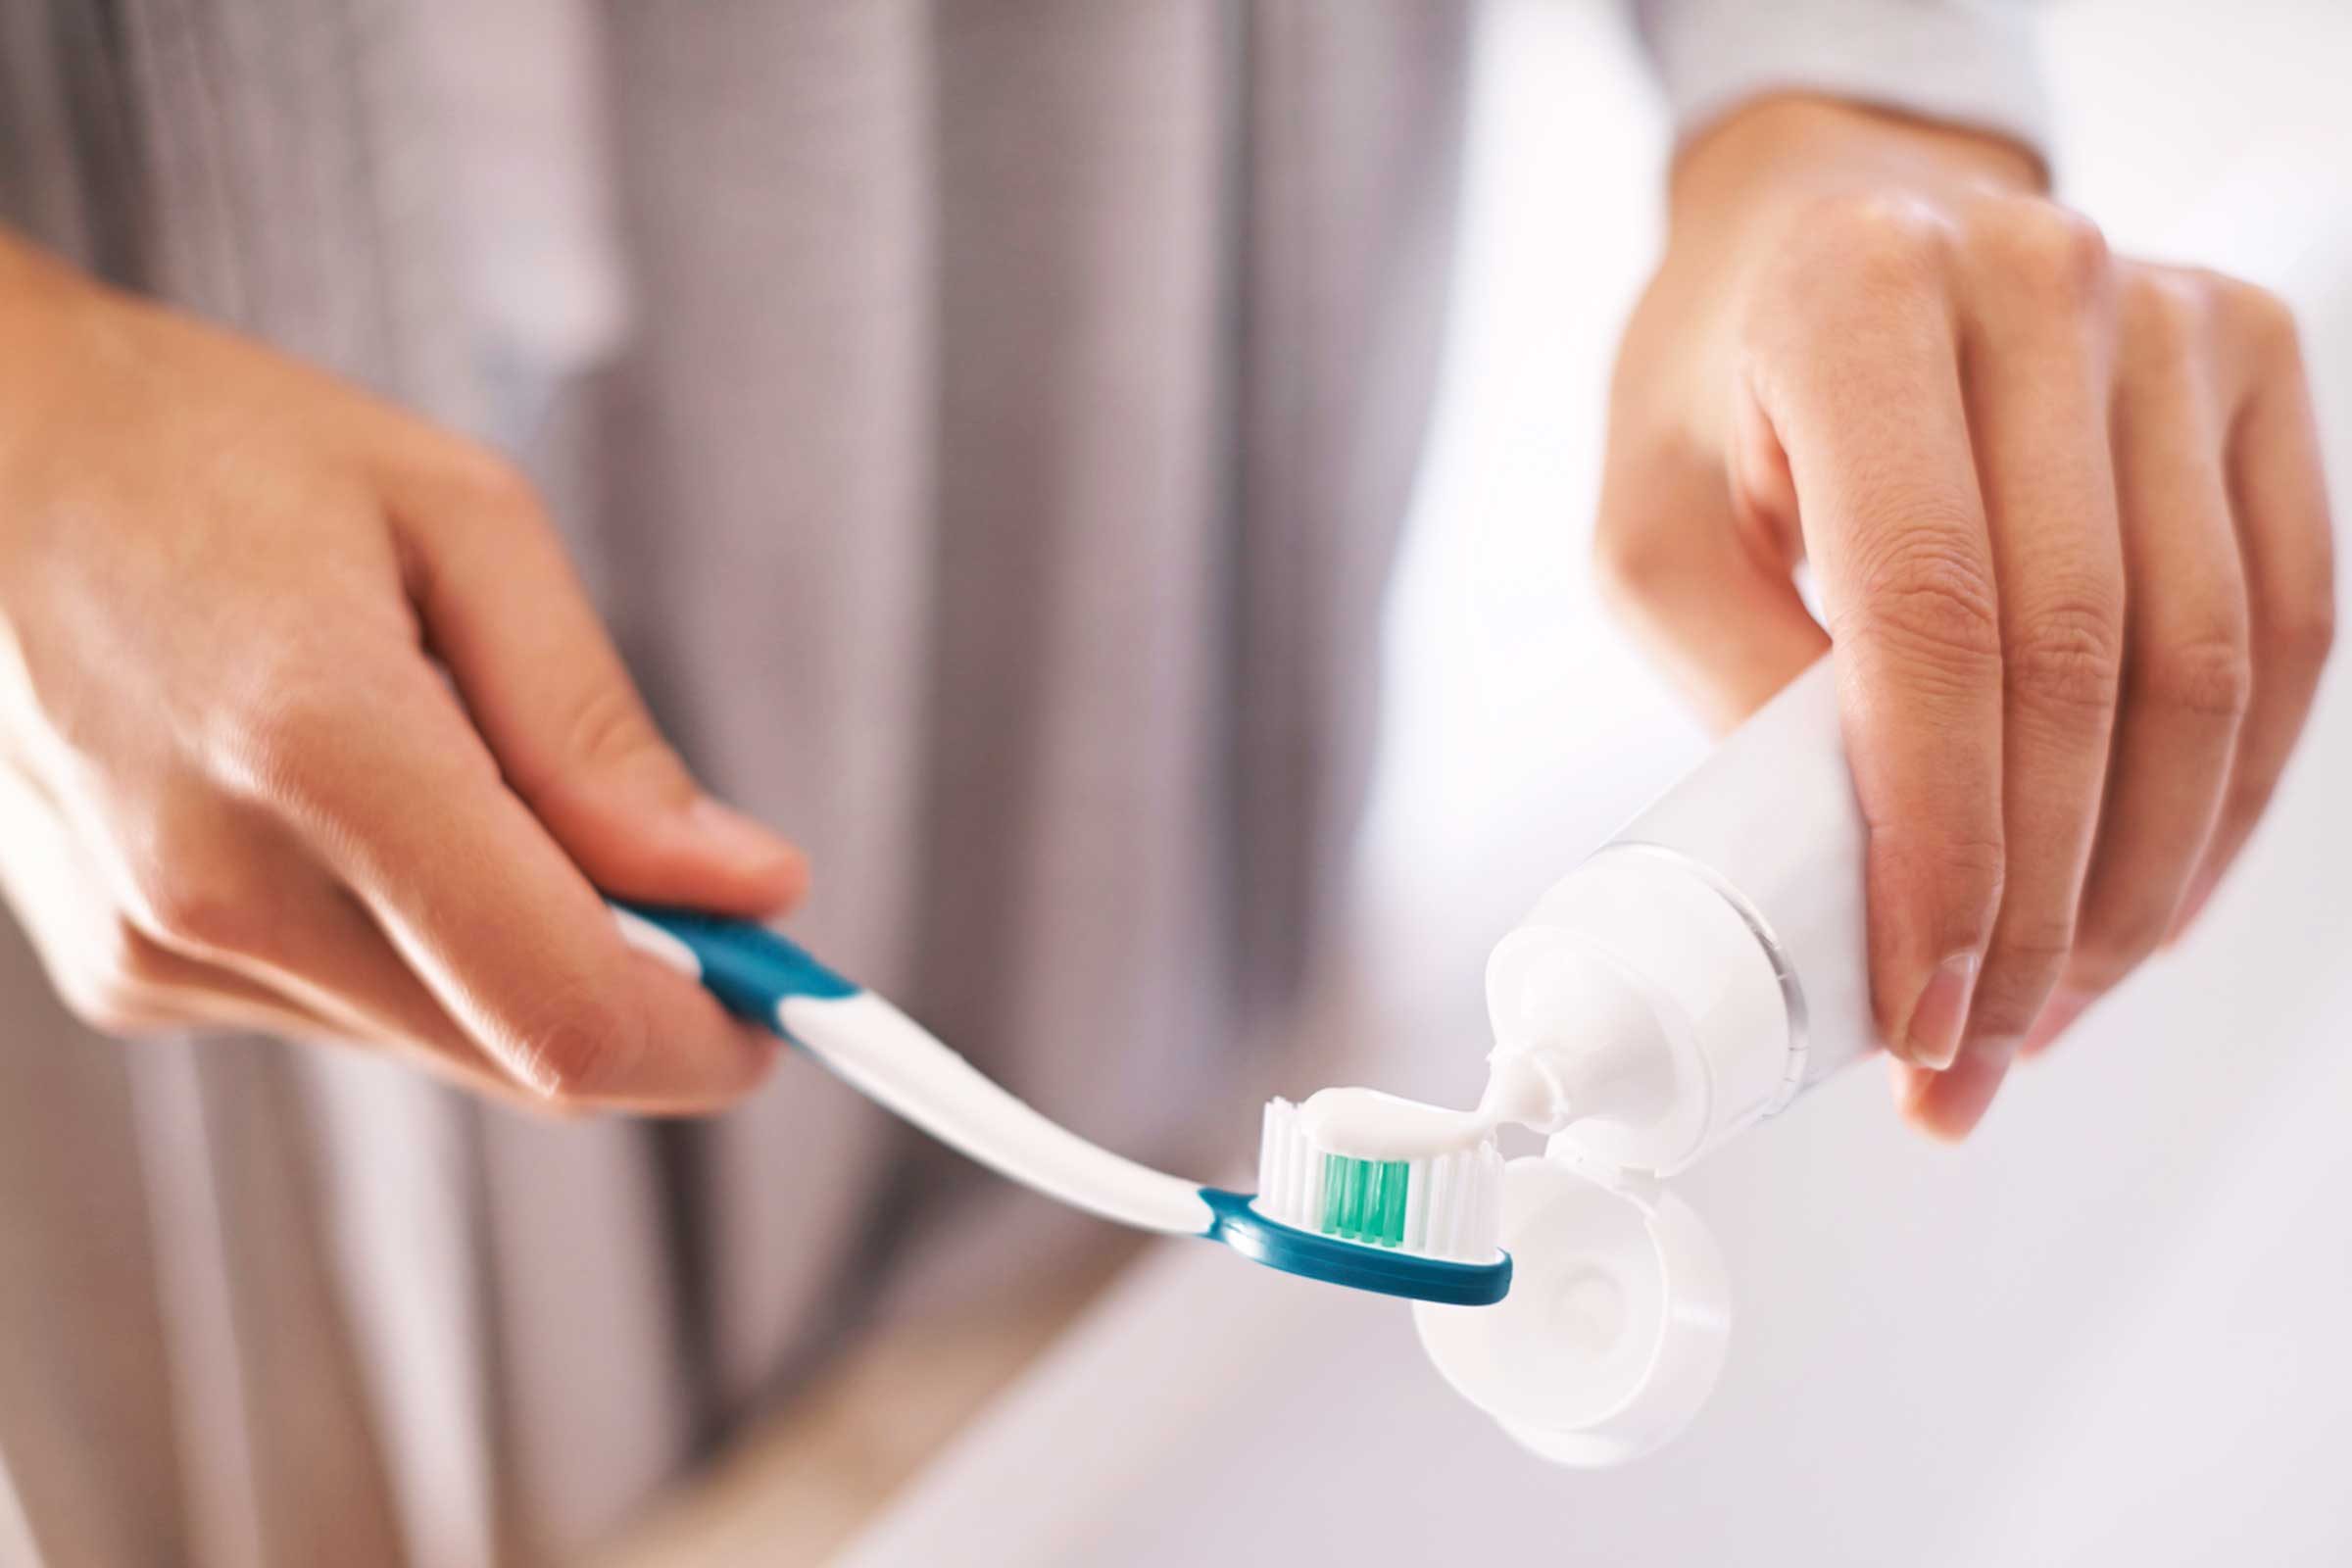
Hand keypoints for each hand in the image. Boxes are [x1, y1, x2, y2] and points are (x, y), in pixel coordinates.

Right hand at [0, 234, 806, 1111]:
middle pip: (517, 1053)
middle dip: (638, 993)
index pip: (566, 1013)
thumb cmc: (213, 453)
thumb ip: (600, 732)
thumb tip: (746, 887)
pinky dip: (414, 942)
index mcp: (320, 754)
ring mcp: (154, 951)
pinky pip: (346, 1008)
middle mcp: (219, 893)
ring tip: (465, 771)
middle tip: (687, 883)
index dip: (708, 1041)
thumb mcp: (458, 522)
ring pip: (440, 1039)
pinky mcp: (125, 973)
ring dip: (518, 955)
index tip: (786, 1007)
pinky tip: (359, 803)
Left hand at [1597, 98, 2333, 1137]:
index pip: (1931, 618)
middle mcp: (2044, 283)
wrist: (1833, 225)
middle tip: (1972, 1054)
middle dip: (2031, 904)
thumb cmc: (1722, 384)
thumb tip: (1846, 887)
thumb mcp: (1651, 522)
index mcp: (1860, 301)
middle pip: (2082, 663)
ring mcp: (2174, 319)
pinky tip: (2143, 908)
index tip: (1916, 1002)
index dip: (1938, 840)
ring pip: (2206, 665)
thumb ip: (1734, 681)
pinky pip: (2285, 623)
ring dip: (2133, 882)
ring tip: (2045, 1013)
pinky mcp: (2257, 368)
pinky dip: (2221, 797)